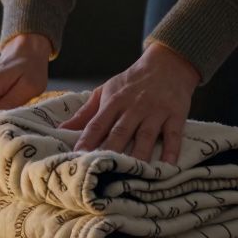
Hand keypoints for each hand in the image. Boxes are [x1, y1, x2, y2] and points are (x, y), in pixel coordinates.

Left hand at [59, 43, 200, 162]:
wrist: (167, 64)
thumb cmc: (132, 81)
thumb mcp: (105, 92)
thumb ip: (85, 113)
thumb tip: (61, 129)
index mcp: (114, 102)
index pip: (97, 124)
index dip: (87, 140)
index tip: (77, 156)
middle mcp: (133, 108)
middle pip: (120, 133)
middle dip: (110, 151)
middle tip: (102, 170)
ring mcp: (155, 112)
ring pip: (145, 136)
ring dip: (138, 155)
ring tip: (132, 173)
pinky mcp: (176, 115)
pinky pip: (174, 135)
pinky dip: (171, 150)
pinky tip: (167, 166)